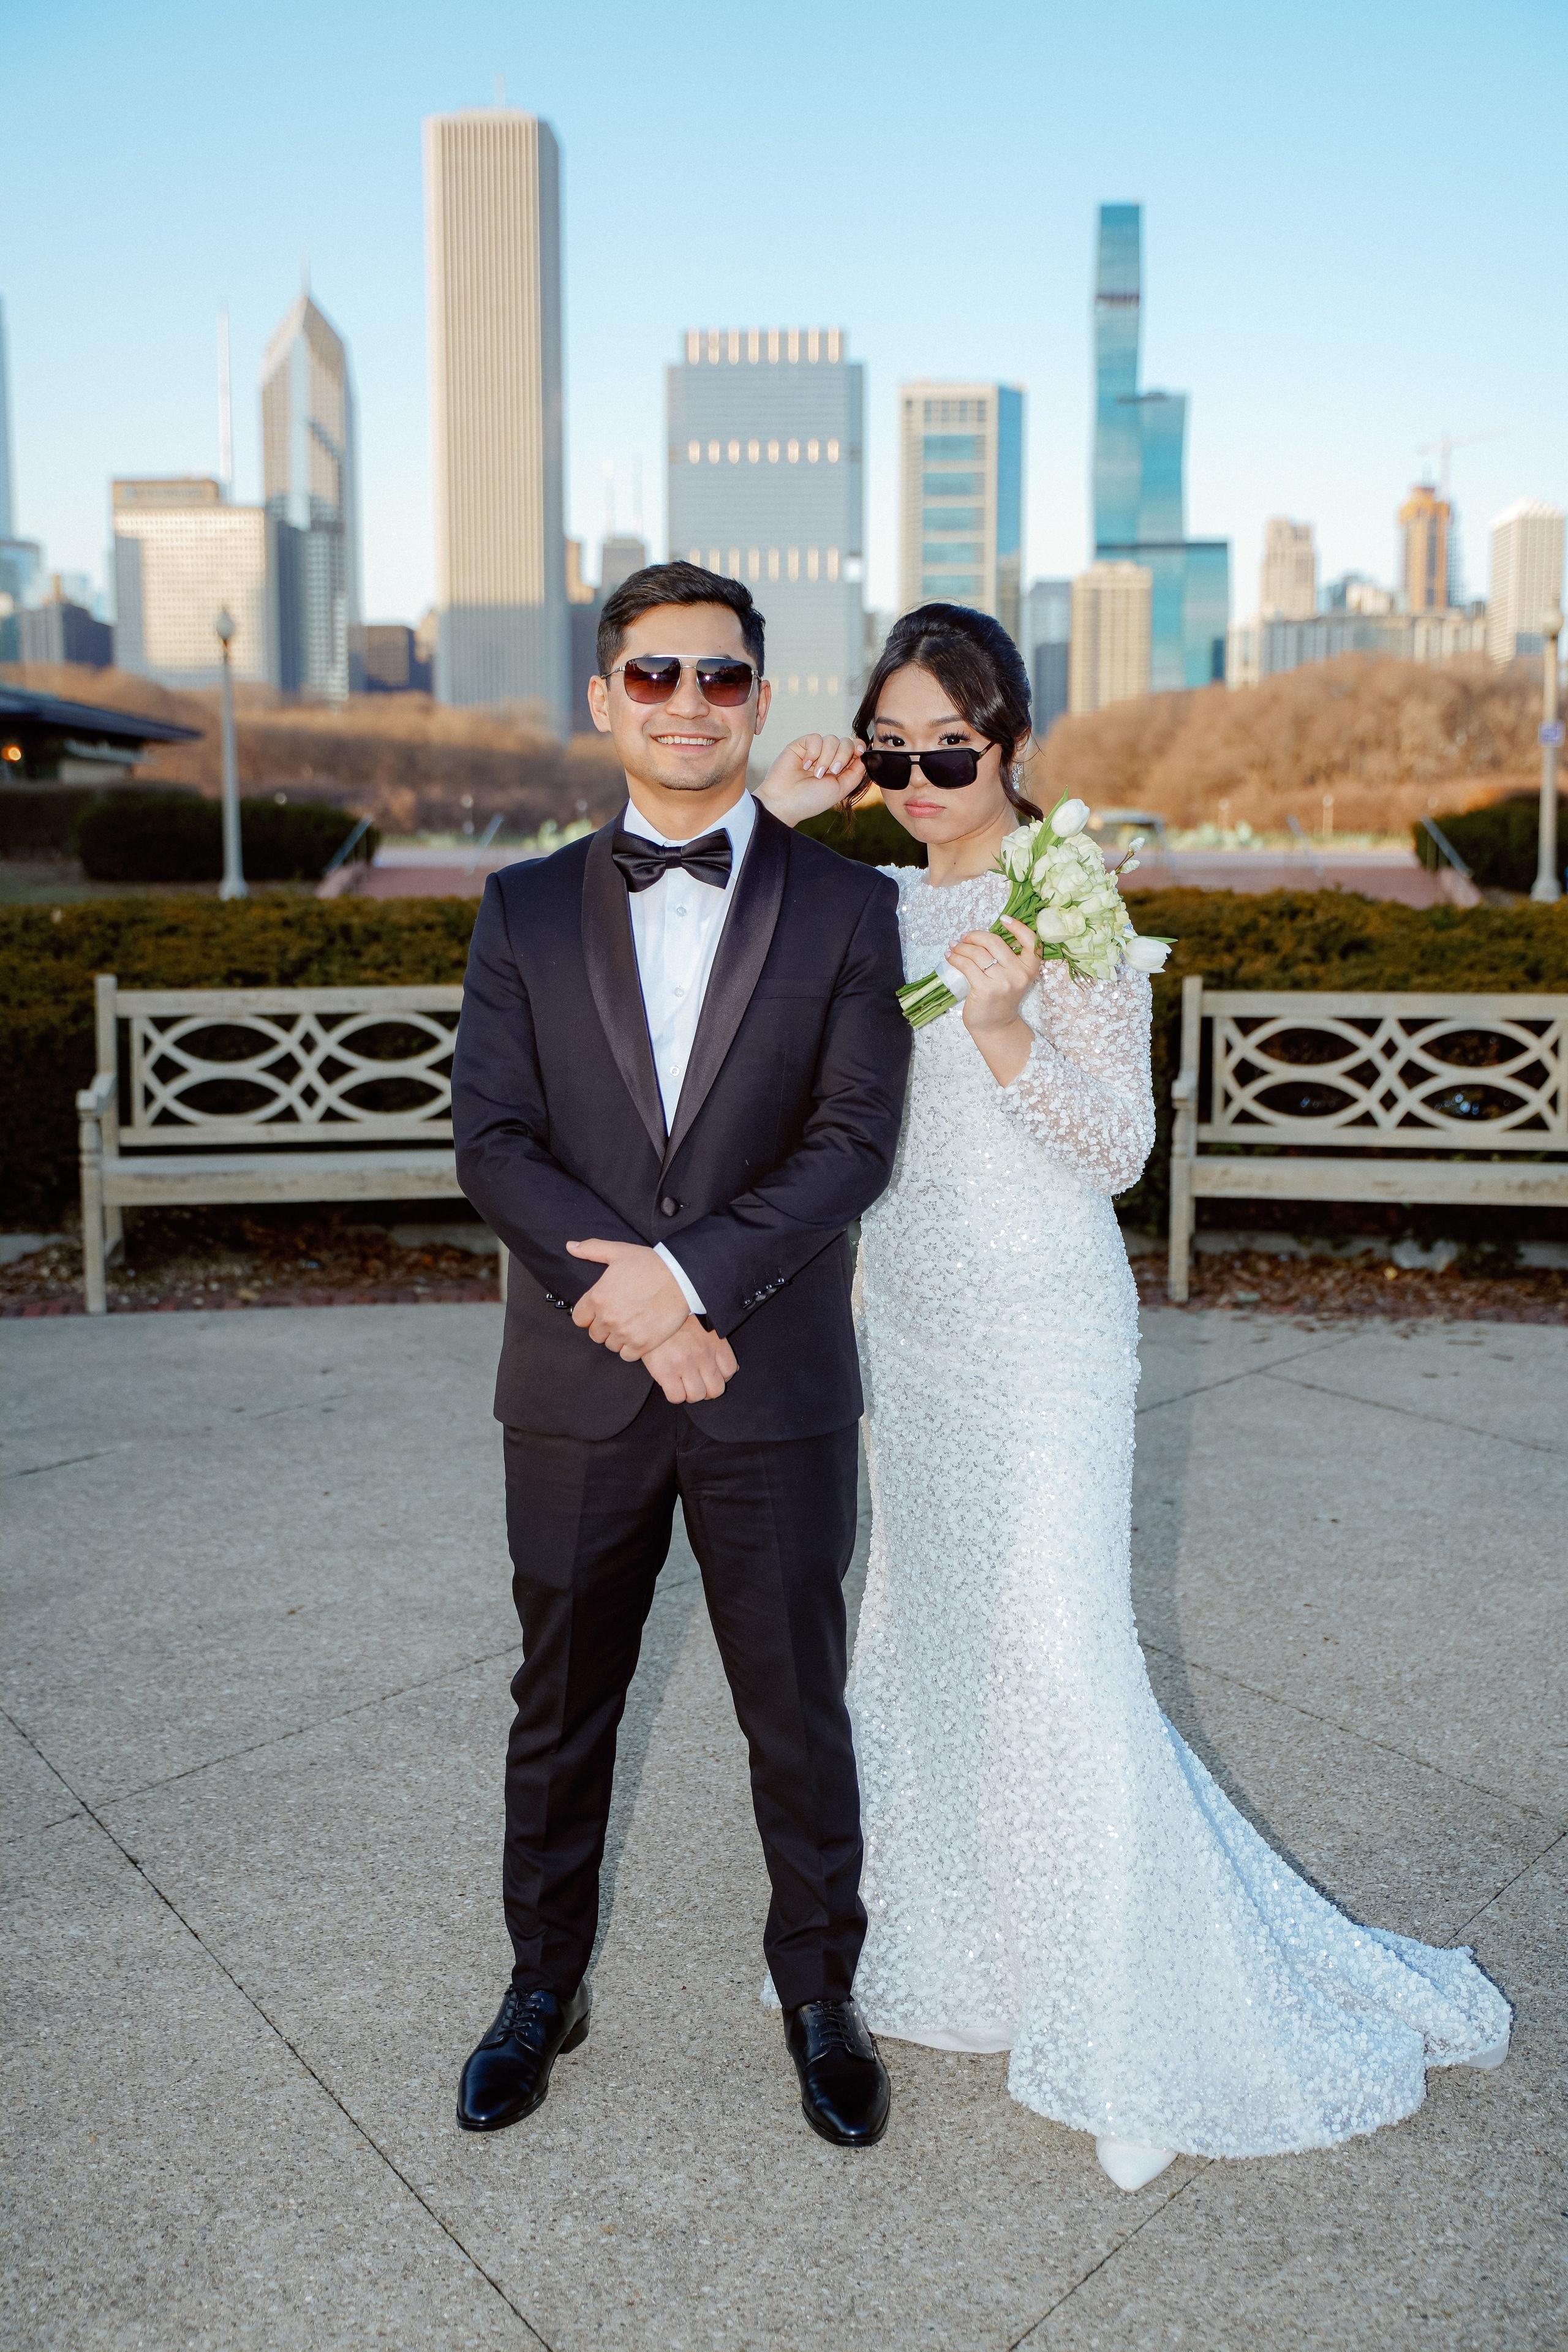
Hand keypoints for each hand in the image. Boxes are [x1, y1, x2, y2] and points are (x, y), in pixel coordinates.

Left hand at [567, 1239, 689, 1356]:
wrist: (682, 1278)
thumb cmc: (651, 1264)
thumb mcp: (619, 1251)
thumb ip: (592, 1250)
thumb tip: (570, 1246)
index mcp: (597, 1297)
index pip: (579, 1319)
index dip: (589, 1315)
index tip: (600, 1310)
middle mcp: (608, 1318)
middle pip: (594, 1334)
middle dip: (603, 1326)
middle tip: (619, 1315)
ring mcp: (625, 1333)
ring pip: (610, 1345)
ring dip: (617, 1337)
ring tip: (630, 1324)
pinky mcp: (642, 1344)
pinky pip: (626, 1356)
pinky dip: (631, 1348)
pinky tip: (639, 1335)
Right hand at [641, 1317, 739, 1403]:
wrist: (651, 1314)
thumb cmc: (677, 1323)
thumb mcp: (704, 1328)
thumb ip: (718, 1347)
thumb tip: (730, 1369)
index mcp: (715, 1342)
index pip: (730, 1371)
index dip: (721, 1378)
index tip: (710, 1376)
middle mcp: (702, 1354)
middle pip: (716, 1389)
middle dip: (707, 1391)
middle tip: (697, 1384)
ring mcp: (685, 1363)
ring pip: (697, 1396)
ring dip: (690, 1394)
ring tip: (683, 1385)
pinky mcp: (666, 1371)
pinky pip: (677, 1397)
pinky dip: (675, 1395)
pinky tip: (671, 1385)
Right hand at [754, 733, 865, 825]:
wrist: (785, 802)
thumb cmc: (810, 800)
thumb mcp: (839, 790)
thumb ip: (855, 774)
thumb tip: (864, 758)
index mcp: (839, 768)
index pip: (854, 749)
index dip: (858, 747)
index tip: (859, 753)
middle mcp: (828, 758)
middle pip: (846, 742)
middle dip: (843, 756)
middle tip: (832, 772)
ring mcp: (815, 751)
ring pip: (832, 739)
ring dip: (826, 758)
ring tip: (816, 773)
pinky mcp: (801, 745)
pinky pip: (816, 738)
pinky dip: (813, 752)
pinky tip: (805, 765)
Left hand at [947, 918, 1039, 1084]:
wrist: (996, 1026)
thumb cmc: (1002, 999)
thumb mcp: (1013, 977)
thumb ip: (1007, 959)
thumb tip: (981, 937)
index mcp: (1030, 968)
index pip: (1030, 941)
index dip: (1017, 926)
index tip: (1003, 919)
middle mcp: (1019, 974)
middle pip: (994, 942)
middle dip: (975, 936)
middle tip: (964, 938)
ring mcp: (1002, 982)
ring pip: (977, 953)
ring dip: (961, 947)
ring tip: (954, 947)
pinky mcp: (985, 989)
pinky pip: (966, 965)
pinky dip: (955, 958)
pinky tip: (950, 957)